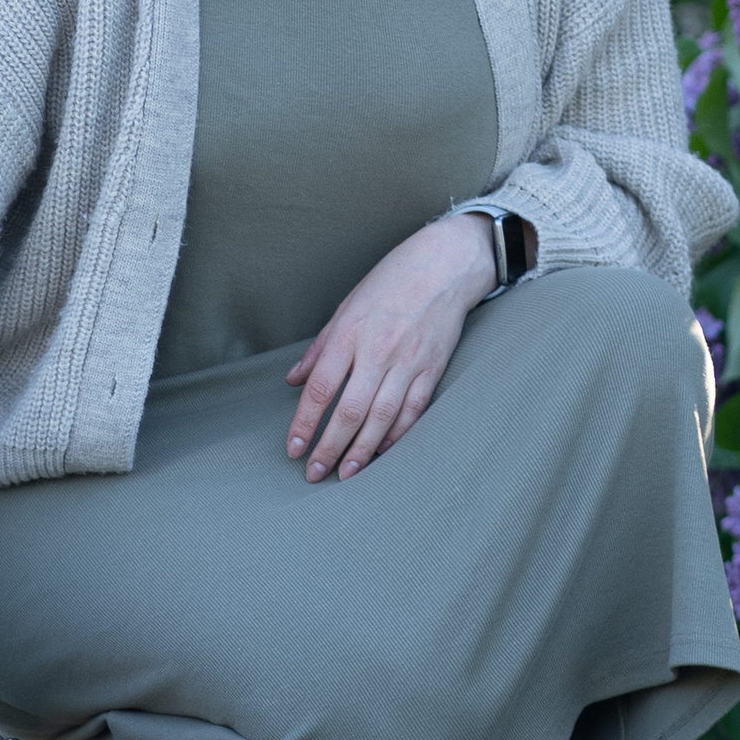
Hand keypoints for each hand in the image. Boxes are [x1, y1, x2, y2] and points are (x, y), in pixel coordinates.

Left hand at [285, 211, 497, 481]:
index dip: (305, 423)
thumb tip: (294, 380)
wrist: (445, 266)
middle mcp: (378, 351)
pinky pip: (412, 412)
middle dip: (329, 448)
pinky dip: (396, 436)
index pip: (321, 388)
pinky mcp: (432, 370)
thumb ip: (320, 347)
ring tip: (345, 474)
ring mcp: (408, 362)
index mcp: (350, 333)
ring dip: (361, 451)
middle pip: (349, 411)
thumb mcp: (346, 306)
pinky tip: (381, 453)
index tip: (293, 448)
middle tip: (314, 474)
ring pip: (382, 418)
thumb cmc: (390, 281)